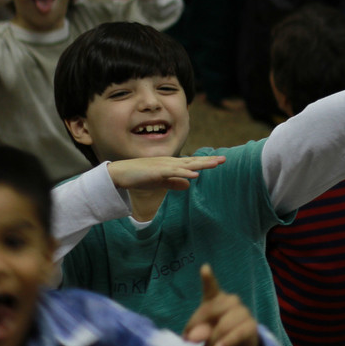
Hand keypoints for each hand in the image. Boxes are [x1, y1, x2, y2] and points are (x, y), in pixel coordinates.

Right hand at [107, 155, 226, 190]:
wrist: (120, 174)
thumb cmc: (139, 177)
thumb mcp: (160, 182)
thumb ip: (174, 183)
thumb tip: (189, 185)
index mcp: (171, 165)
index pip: (192, 163)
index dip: (205, 162)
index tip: (219, 161)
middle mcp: (170, 163)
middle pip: (193, 161)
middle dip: (208, 161)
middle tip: (224, 159)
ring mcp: (164, 166)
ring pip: (186, 165)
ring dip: (201, 164)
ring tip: (215, 164)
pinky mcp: (157, 172)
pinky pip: (174, 172)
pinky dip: (185, 173)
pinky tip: (195, 176)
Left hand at [182, 265, 259, 345]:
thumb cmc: (218, 333)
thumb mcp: (204, 333)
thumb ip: (197, 332)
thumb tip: (191, 338)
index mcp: (217, 300)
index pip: (212, 288)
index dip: (208, 279)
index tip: (204, 268)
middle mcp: (231, 302)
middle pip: (215, 308)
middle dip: (200, 324)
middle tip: (190, 341)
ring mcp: (243, 312)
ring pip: (225, 323)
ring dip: (213, 339)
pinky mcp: (251, 326)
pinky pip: (238, 333)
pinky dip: (227, 342)